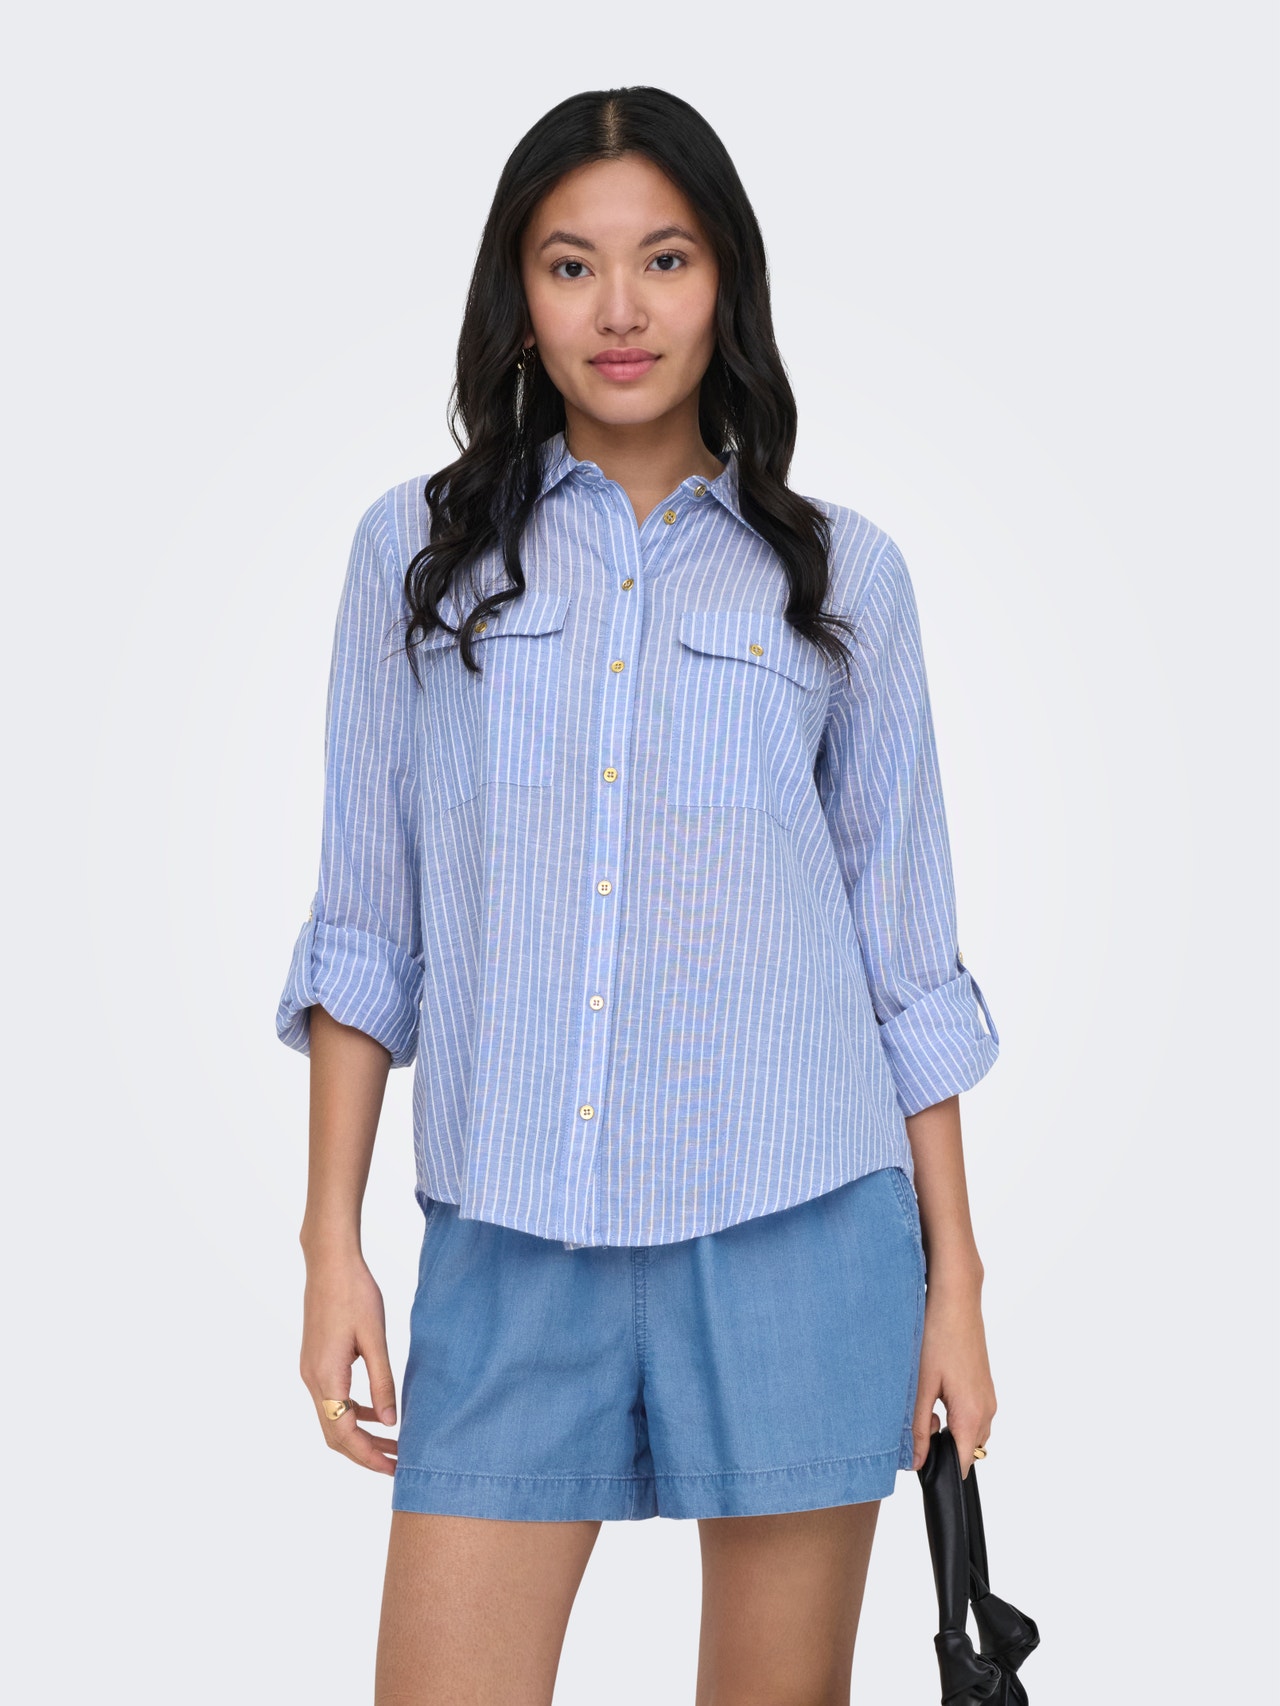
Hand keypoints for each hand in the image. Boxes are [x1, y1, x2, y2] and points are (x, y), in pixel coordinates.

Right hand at [299, 1246, 398, 1475]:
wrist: (329, 1262)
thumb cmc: (355, 1293)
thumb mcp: (375, 1339)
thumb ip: (382, 1382)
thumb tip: (390, 1423)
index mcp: (326, 1376)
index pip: (343, 1434)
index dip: (368, 1456)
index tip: (394, 1468)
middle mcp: (312, 1379)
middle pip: (334, 1434)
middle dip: (365, 1453)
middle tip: (397, 1464)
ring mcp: (310, 1371)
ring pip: (332, 1419)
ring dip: (360, 1435)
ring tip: (392, 1444)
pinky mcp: (316, 1361)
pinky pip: (332, 1399)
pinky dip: (353, 1413)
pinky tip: (376, 1413)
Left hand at [911, 1274, 996, 1477]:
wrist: (956, 1299)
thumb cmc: (937, 1336)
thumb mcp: (920, 1386)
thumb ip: (918, 1428)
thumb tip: (917, 1463)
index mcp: (972, 1415)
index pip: (963, 1464)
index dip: (940, 1468)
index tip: (920, 1461)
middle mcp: (987, 1410)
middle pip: (965, 1448)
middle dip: (941, 1445)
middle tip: (919, 1417)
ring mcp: (988, 1397)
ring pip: (967, 1430)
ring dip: (947, 1426)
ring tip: (926, 1397)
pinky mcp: (983, 1385)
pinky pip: (971, 1412)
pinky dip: (953, 1411)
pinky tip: (936, 1386)